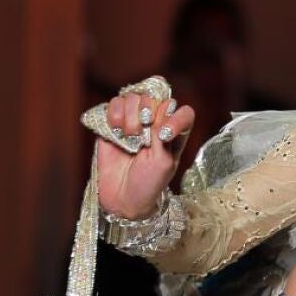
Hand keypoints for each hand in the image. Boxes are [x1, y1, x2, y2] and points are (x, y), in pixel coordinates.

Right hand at [96, 94, 194, 219]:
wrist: (122, 198)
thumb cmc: (148, 183)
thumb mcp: (164, 162)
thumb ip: (164, 135)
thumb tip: (163, 108)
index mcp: (174, 132)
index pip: (183, 111)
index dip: (175, 117)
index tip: (164, 135)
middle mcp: (155, 123)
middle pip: (154, 98)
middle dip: (147, 114)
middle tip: (140, 136)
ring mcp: (133, 121)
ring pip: (133, 97)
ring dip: (130, 115)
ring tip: (128, 135)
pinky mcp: (112, 124)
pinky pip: (113, 104)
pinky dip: (114, 113)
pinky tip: (115, 130)